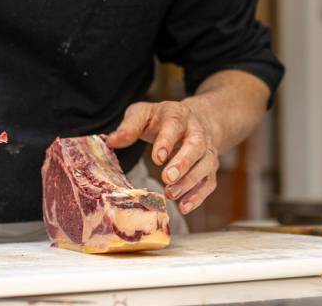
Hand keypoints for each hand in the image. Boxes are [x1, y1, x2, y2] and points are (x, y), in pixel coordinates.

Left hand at [106, 98, 220, 215]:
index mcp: (178, 115)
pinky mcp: (209, 168)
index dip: (166, 142)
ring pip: (205, 165)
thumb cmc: (160, 119)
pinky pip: (209, 182)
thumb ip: (129, 127)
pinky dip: (199, 196)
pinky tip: (183, 206)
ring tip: (170, 194)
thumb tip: (111, 141)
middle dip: (183, 163)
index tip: (157, 158)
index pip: (174, 126)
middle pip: (196, 146)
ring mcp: (206, 150)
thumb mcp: (142, 114)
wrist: (191, 121)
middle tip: (167, 178)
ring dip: (189, 182)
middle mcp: (196, 132)